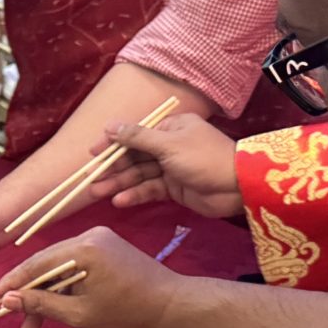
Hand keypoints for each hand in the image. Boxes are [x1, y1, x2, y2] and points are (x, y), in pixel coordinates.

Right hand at [0, 226, 184, 327]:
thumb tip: (7, 300)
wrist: (171, 306)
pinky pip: (75, 264)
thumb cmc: (127, 313)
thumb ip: (41, 305)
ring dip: (47, 293)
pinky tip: (57, 307)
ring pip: (60, 266)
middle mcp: (89, 235)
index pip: (36, 263)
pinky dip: (65, 285)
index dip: (12, 282)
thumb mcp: (79, 315)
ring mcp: (99, 238)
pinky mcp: (106, 246)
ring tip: (35, 326)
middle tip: (16, 321)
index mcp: (83, 248)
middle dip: (30, 294)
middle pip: (46, 263)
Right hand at [101, 113, 242, 218]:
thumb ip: (137, 137)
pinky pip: (150, 189)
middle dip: (112, 168)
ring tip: (97, 193)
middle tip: (90, 180)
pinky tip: (120, 201)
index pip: (134, 134)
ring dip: (119, 183)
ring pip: (139, 174)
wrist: (237, 186)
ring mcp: (171, 168)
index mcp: (169, 128)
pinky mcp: (174, 188)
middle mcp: (168, 146)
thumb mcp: (168, 144)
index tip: (92, 154)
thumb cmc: (203, 157)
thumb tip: (110, 126)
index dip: (112, 144)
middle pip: (134, 156)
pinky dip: (135, 195)